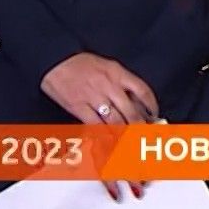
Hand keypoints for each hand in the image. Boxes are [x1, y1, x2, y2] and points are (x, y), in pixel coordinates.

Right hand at [41, 53, 156, 200]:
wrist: (53, 60)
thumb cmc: (77, 62)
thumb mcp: (105, 64)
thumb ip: (121, 81)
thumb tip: (136, 102)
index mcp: (116, 72)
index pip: (142, 91)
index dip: (151, 107)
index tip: (155, 117)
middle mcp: (108, 85)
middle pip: (132, 112)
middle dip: (142, 130)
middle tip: (148, 142)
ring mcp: (94, 97)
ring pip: (117, 123)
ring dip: (127, 138)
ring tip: (135, 149)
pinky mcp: (79, 107)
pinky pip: (97, 127)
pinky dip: (106, 138)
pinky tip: (112, 144)